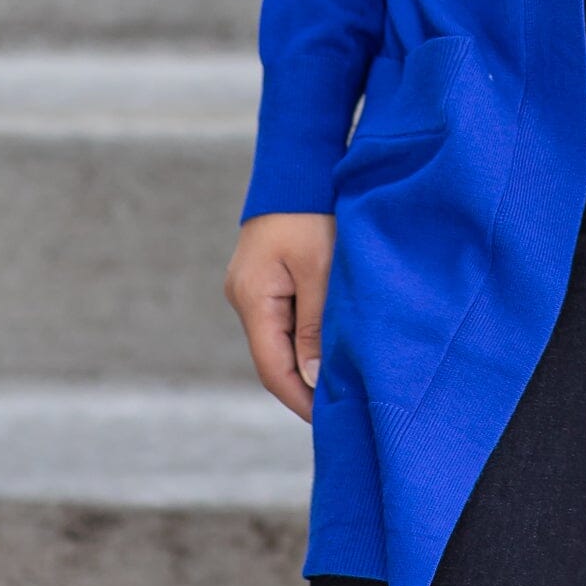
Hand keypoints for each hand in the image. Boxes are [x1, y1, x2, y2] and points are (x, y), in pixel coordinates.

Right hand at [224, 212, 335, 422]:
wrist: (298, 165)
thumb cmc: (312, 212)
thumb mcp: (321, 268)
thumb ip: (316, 324)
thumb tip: (311, 377)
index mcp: (253, 298)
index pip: (272, 368)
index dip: (299, 398)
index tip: (329, 420)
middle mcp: (244, 298)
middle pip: (273, 358)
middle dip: (305, 385)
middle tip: (341, 409)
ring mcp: (251, 289)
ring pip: (279, 340)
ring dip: (306, 361)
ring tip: (341, 384)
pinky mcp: (264, 279)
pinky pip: (284, 320)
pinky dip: (305, 338)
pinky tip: (329, 348)